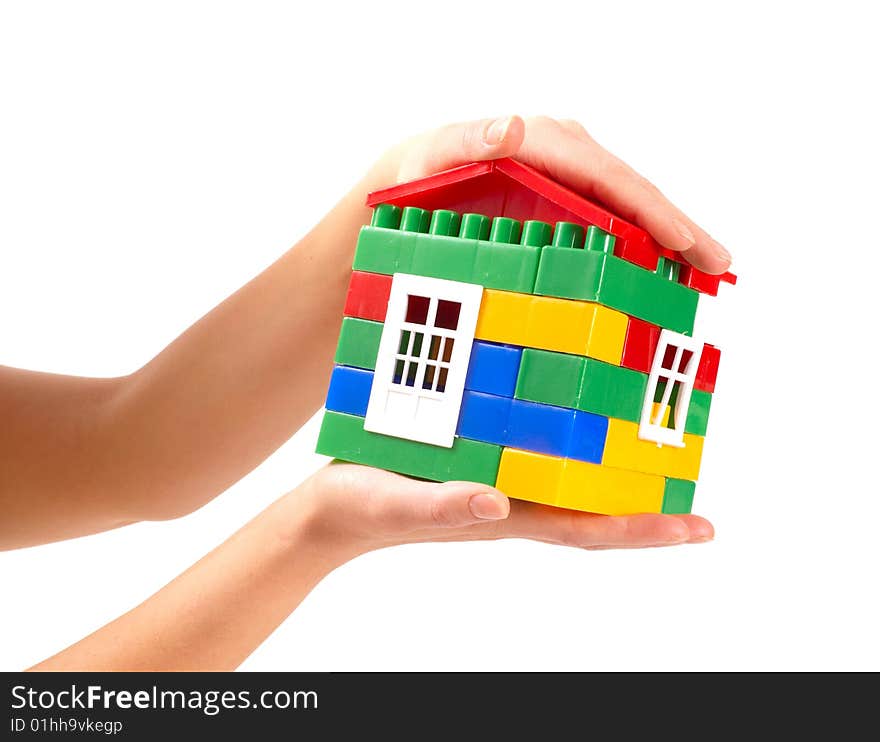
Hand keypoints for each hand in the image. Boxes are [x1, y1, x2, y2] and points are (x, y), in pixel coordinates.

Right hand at [286, 463, 712, 559]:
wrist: (328, 509)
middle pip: (594, 506)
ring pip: (569, 478)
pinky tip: (572, 415)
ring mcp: (497, 480)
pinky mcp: (476, 459)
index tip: (701, 526)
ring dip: (613, 469)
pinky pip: (534, 452)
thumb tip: (499, 504)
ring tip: (653, 442)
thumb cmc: (360, 506)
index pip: (590, 528)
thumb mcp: (400, 501)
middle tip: (695, 475)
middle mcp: (513, 499)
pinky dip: (566, 441)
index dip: (646, 529)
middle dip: (647, 501)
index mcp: (505, 515)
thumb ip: (447, 504)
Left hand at [370, 115, 730, 274]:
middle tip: (719, 265)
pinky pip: (612, 216)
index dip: (653, 210)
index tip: (686, 244)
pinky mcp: (563, 197)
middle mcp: (565, 153)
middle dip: (679, 227)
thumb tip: (512, 125)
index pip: (611, 177)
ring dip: (669, 236)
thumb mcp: (430, 157)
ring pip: (629, 205)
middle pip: (633, 191)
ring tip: (705, 270)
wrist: (402, 194)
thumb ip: (467, 140)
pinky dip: (641, 240)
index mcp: (544, 141)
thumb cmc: (415, 176)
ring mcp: (567, 175)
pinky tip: (662, 267)